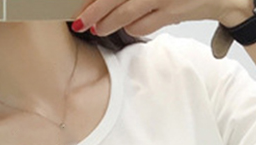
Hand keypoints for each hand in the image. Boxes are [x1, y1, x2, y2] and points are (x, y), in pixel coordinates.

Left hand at [74, 0, 253, 35]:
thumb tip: (115, 1)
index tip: (82, 6)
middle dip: (96, 11)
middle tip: (81, 21)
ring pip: (128, 12)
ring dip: (110, 23)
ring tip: (97, 29)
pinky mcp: (174, 11)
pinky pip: (147, 24)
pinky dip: (134, 29)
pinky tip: (127, 30)